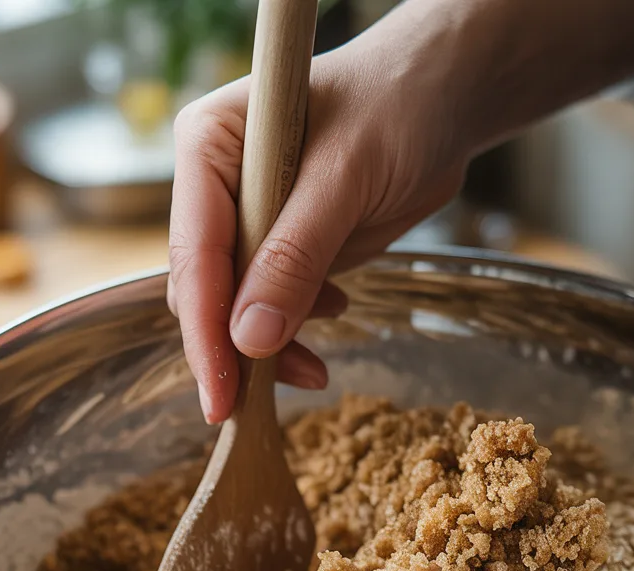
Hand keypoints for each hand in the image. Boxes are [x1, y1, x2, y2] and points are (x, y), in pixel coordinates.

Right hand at [167, 0, 633, 423]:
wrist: (441, 101)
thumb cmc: (394, 108)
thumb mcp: (346, 179)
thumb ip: (296, 256)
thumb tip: (250, 339)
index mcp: (209, 149)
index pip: (193, 254)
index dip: (204, 330)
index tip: (219, 395)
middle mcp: (216, 187)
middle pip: (203, 289)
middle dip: (231, 349)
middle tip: (256, 404)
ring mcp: (249, 220)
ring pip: (236, 306)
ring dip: (268, 346)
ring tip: (314, 368)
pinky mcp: (282, 246)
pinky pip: (274, 303)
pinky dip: (296, 326)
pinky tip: (334, 312)